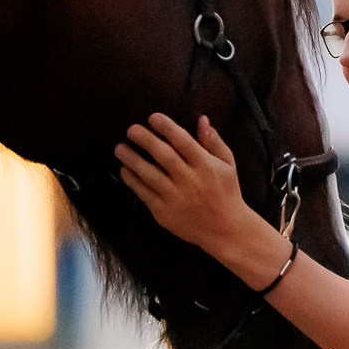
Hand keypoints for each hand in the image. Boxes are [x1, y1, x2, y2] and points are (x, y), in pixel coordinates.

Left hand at [115, 113, 269, 263]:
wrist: (225, 230)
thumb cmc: (226, 192)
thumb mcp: (227, 164)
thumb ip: (213, 141)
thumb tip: (201, 119)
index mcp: (206, 166)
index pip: (184, 141)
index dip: (167, 127)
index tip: (153, 117)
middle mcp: (190, 181)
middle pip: (164, 156)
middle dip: (146, 140)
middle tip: (131, 129)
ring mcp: (176, 198)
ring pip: (150, 175)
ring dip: (132, 160)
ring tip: (120, 148)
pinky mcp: (164, 213)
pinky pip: (144, 194)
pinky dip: (133, 181)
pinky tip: (124, 170)